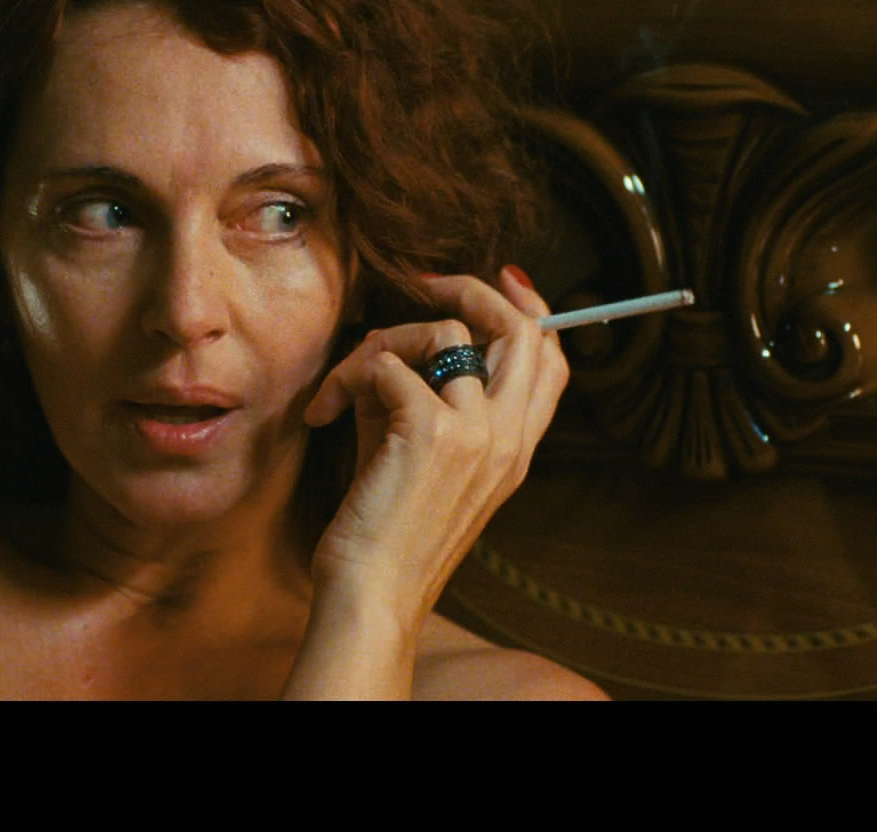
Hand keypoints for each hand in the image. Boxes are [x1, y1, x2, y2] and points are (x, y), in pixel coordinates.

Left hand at [301, 265, 569, 629]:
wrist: (371, 597)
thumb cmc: (384, 535)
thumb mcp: (418, 461)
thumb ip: (423, 402)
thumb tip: (394, 348)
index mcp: (515, 449)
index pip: (551, 359)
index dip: (530, 309)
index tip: (498, 280)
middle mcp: (509, 437)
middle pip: (523, 328)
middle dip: (471, 291)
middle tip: (423, 285)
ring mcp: (476, 433)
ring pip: (446, 333)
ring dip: (384, 341)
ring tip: (346, 383)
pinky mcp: (431, 431)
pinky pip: (387, 362)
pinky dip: (347, 377)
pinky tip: (325, 415)